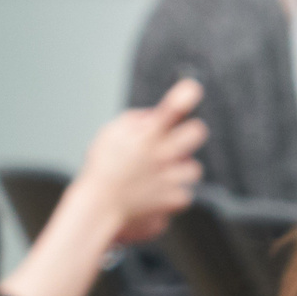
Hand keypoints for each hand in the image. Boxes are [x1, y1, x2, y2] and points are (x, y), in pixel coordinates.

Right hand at [80, 79, 206, 243]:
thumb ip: (136, 120)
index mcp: (147, 135)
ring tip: (160, 175)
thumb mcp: (110, 133)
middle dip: (190, 133)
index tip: (192, 89)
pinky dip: (174, 193)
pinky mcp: (174, 199)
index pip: (172, 109)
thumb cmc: (102, 169)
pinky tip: (157, 192)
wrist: (99, 207)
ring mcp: (171, 178)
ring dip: (181, 169)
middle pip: (197, 132)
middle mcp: (162, 154)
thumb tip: (155, 116)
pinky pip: (186, 192)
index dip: (185, 95)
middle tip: (175, 142)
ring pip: (194, 167)